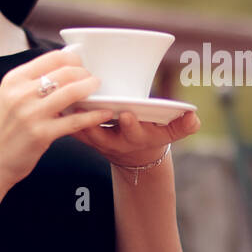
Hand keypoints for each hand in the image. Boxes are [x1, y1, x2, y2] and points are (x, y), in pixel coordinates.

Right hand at [0, 48, 114, 191]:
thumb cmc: (3, 131)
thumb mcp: (9, 98)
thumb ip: (30, 84)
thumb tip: (60, 69)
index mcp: (14, 80)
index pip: (51, 58)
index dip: (73, 59)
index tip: (82, 65)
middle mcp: (21, 93)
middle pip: (65, 72)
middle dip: (85, 73)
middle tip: (93, 79)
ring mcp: (31, 114)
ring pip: (72, 92)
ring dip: (91, 88)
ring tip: (99, 90)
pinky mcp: (41, 134)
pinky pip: (75, 120)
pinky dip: (94, 115)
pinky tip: (105, 113)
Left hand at [70, 108, 200, 166]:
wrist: (132, 154)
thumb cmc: (151, 135)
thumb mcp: (169, 133)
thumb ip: (182, 126)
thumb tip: (195, 119)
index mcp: (135, 137)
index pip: (134, 133)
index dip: (131, 125)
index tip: (128, 115)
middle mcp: (113, 141)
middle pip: (102, 132)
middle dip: (97, 120)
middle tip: (91, 106)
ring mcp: (95, 139)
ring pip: (81, 129)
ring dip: (73, 116)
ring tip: (67, 99)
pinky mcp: (81, 134)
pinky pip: (68, 125)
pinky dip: (62, 114)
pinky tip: (56, 97)